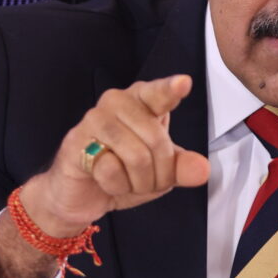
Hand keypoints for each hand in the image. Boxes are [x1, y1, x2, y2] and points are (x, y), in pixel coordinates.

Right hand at [19, 75, 210, 235]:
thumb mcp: (161, 172)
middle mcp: (117, 102)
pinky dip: (115, 185)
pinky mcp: (76, 142)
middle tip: (149, 181)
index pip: (159, 93)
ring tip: (127, 181)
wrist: (81, 195)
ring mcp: (94, 120)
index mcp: (142, 101)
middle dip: (160, 173)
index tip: (184, 83)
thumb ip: (182, 167)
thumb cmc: (123, 172)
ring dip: (139, 181)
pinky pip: (111, 170)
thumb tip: (201, 169)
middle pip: (156, 140)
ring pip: (136, 157)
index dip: (171, 89)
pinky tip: (104, 180)